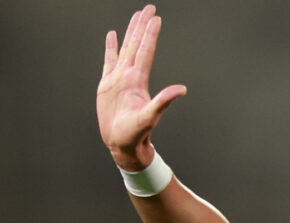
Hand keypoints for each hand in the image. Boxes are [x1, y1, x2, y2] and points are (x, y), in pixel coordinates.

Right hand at [97, 4, 185, 170]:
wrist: (122, 143)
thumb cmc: (136, 133)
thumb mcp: (150, 116)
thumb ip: (164, 102)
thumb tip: (182, 89)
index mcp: (138, 80)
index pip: (145, 51)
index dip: (150, 34)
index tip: (156, 18)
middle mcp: (129, 75)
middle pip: (136, 45)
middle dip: (142, 26)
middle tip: (149, 8)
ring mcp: (118, 78)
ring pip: (124, 48)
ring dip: (130, 32)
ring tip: (135, 16)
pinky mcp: (107, 84)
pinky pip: (108, 60)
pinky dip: (110, 47)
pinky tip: (112, 35)